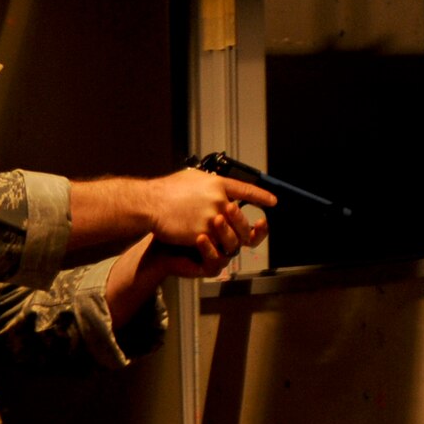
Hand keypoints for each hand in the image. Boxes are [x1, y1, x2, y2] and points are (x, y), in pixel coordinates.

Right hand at [146, 168, 274, 259]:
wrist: (150, 203)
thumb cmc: (166, 190)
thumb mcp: (191, 177)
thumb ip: (208, 182)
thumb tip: (215, 183)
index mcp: (218, 184)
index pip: (247, 190)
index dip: (261, 197)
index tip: (272, 201)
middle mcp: (219, 201)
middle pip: (240, 218)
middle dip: (241, 226)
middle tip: (241, 229)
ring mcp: (212, 219)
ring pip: (229, 234)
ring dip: (227, 238)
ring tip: (221, 240)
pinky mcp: (202, 234)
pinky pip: (214, 245)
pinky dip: (211, 246)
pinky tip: (206, 246)